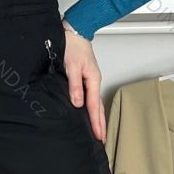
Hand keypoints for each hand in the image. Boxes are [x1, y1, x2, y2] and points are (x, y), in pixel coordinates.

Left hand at [62, 19, 104, 141]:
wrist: (74, 33)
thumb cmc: (73, 46)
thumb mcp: (72, 66)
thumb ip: (74, 85)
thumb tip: (77, 103)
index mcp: (93, 80)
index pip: (94, 106)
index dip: (95, 122)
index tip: (98, 136)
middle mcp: (94, 82)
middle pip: (99, 108)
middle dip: (101, 124)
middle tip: (102, 140)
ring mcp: (91, 81)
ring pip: (96, 104)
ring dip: (98, 118)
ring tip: (98, 132)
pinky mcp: (86, 79)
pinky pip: (91, 98)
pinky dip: (93, 109)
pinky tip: (90, 114)